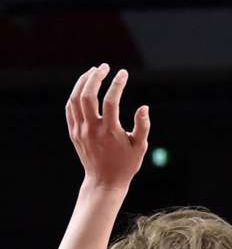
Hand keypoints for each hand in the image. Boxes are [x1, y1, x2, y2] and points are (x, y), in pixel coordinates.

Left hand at [65, 64, 149, 189]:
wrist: (104, 181)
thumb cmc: (126, 164)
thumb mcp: (140, 146)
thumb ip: (143, 126)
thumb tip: (144, 107)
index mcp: (110, 131)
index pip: (111, 100)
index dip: (117, 84)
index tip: (123, 73)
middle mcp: (92, 129)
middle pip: (88, 95)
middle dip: (95, 77)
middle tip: (105, 67)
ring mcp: (80, 130)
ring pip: (75, 100)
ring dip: (83, 83)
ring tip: (93, 72)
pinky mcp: (74, 133)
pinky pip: (70, 109)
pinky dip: (75, 95)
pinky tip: (84, 89)